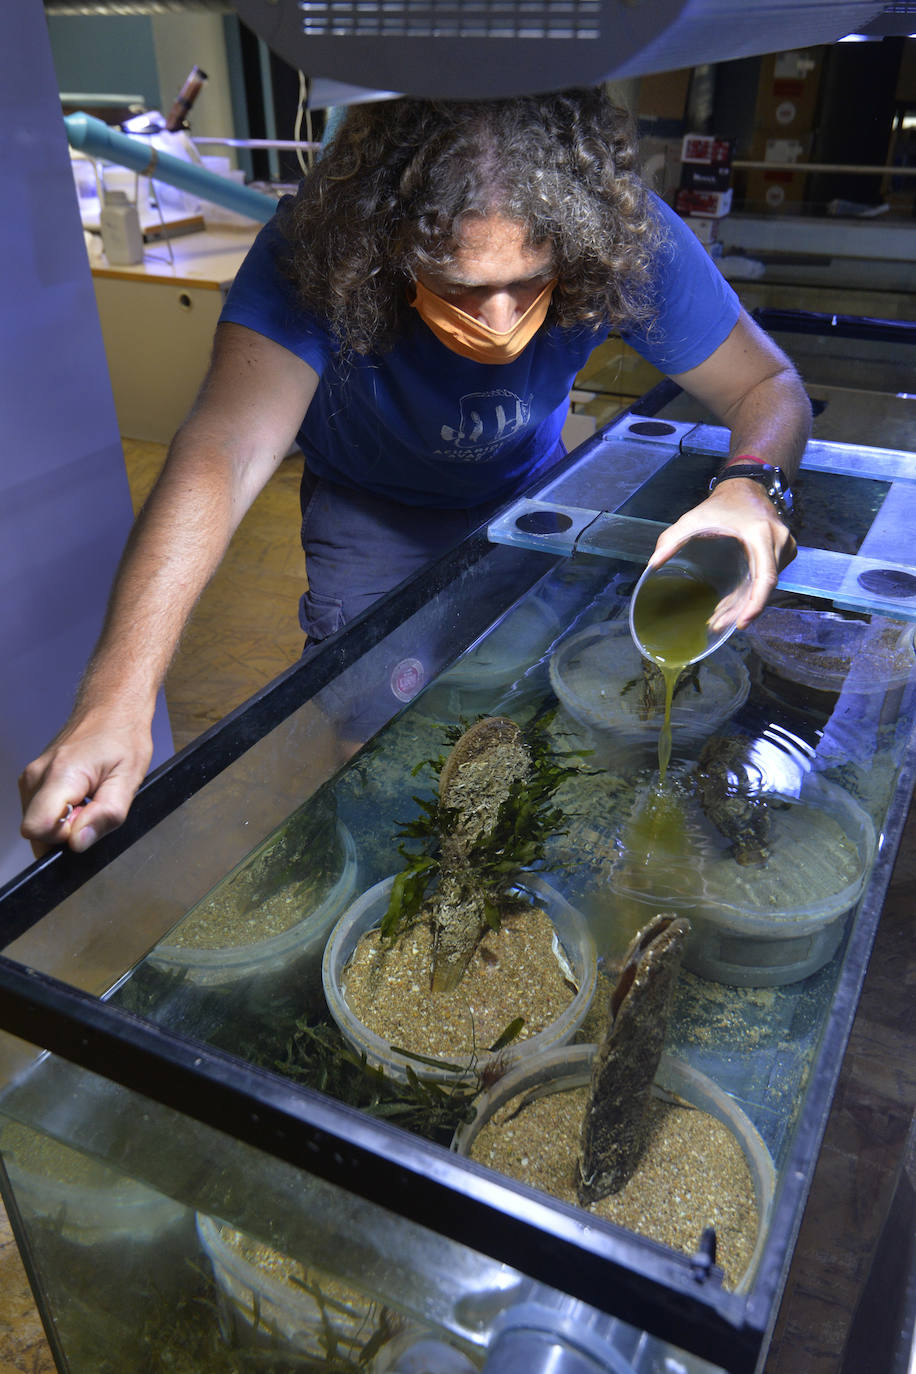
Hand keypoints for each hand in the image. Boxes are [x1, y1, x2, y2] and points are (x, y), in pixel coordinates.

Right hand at [19, 710, 152, 856]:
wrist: (112, 708)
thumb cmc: (123, 737)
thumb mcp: (128, 780)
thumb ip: (105, 815)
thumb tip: (78, 843)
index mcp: (60, 775)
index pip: (36, 829)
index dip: (64, 837)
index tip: (87, 821)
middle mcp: (37, 776)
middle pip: (35, 830)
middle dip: (65, 832)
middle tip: (93, 808)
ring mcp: (32, 776)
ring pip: (38, 822)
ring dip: (64, 821)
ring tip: (90, 798)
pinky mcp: (33, 778)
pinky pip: (41, 810)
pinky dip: (61, 811)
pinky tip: (81, 795)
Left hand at [646, 479, 796, 630]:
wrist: (746, 488)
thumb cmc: (721, 505)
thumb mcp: (694, 518)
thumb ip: (672, 539)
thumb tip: (653, 564)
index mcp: (762, 534)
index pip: (766, 577)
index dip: (755, 604)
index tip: (742, 624)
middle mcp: (780, 543)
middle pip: (764, 588)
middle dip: (741, 610)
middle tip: (717, 625)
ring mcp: (786, 549)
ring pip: (766, 587)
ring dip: (744, 605)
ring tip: (719, 620)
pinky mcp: (784, 555)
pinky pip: (768, 580)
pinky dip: (750, 594)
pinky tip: (731, 606)